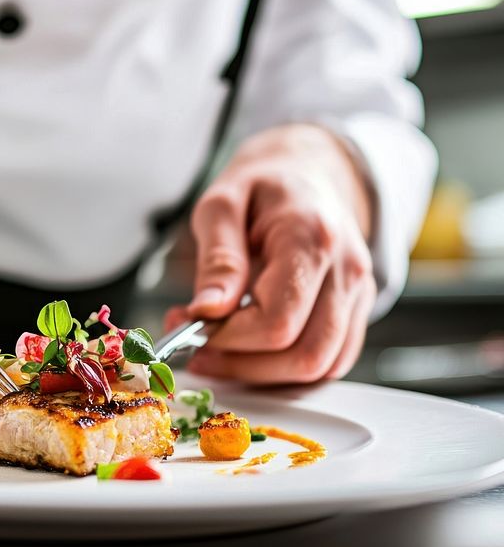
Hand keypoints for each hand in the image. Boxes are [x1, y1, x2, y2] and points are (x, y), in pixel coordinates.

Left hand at [164, 124, 376, 383]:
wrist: (307, 172)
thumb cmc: (261, 187)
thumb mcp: (221, 204)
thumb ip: (217, 259)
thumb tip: (207, 311)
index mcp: (312, 238)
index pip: (278, 321)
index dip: (228, 337)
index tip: (188, 323)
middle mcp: (347, 271)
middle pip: (304, 356)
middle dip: (242, 365)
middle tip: (196, 349)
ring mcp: (359, 294)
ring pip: (320, 368)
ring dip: (261, 374)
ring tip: (216, 350)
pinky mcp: (356, 310)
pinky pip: (330, 362)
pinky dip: (286, 370)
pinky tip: (248, 351)